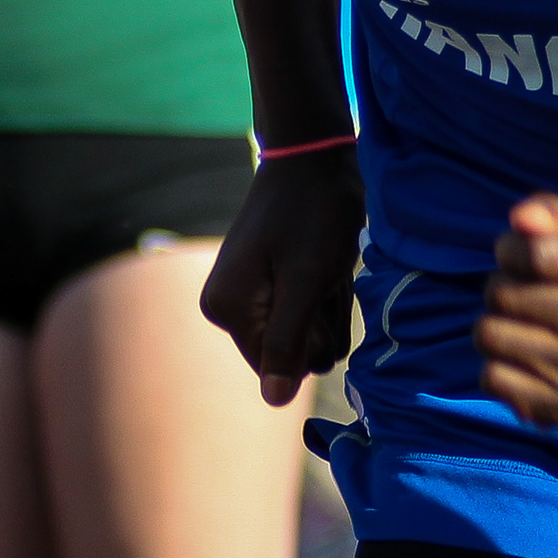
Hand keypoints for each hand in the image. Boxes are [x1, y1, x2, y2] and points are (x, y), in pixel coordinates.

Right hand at [197, 145, 363, 404]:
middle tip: (326, 271)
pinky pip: (306, 311)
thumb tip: (275, 402)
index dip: (313, 337)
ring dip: (329, 304)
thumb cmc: (314, 212)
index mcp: (228, 309)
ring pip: (305, 332)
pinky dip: (326, 292)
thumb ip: (289, 340)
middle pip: (291, 352)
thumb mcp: (307, 278)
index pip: (279, 366)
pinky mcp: (268, 283)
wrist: (314, 155)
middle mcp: (228, 306)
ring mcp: (248, 294)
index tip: (317, 288)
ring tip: (328, 261)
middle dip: (322, 320)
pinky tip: (328, 263)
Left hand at [476, 194, 557, 429]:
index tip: (517, 257)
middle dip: (500, 288)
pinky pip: (492, 378)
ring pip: (489, 335)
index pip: (535, 252)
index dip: (510, 250)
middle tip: (522, 296)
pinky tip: (524, 362)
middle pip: (503, 293)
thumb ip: (551, 212)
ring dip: (493, 326)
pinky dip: (496, 367)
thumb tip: (520, 218)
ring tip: (520, 327)